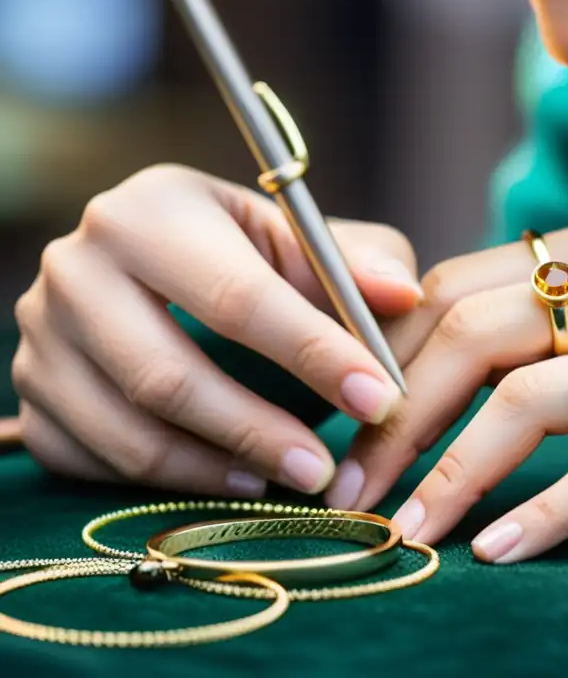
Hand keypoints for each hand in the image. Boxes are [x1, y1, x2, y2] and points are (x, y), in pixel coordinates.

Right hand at [12, 164, 422, 497]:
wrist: (153, 260)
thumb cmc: (243, 249)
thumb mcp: (299, 237)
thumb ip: (353, 264)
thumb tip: (403, 295)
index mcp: (150, 212)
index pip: (236, 297)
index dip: (313, 353)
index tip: (380, 398)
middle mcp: (78, 268)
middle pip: (166, 375)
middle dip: (257, 431)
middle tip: (324, 469)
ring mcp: (43, 336)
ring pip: (127, 429)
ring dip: (216, 469)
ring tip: (287, 479)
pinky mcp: (35, 394)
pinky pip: (93, 460)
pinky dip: (167, 482)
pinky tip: (231, 480)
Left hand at [335, 201, 567, 562]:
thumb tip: (483, 341)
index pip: (472, 278)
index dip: (398, 346)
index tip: (358, 405)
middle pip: (475, 332)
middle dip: (396, 412)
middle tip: (354, 477)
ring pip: (524, 403)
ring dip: (448, 474)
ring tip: (403, 528)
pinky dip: (542, 516)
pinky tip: (499, 552)